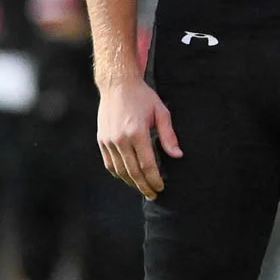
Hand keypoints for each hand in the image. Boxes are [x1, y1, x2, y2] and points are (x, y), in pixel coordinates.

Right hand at [96, 75, 181, 199]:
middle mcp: (120, 139)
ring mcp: (109, 140)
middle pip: (133, 171)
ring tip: (142, 189)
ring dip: (131, 183)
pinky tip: (128, 178)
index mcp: (137, 132)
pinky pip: (109, 164)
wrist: (117, 84)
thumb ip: (169, 136)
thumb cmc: (143, 97)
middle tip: (153, 195)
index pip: (147, 164)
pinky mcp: (102, 140)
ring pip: (120, 170)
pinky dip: (119, 174)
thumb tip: (178, 156)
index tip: (161, 187)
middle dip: (144, 186)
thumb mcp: (161, 112)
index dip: (154, 179)